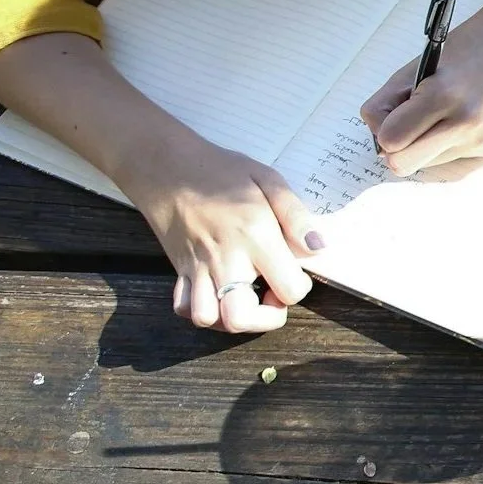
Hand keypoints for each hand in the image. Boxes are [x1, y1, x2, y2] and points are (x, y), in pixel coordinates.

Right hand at [119, 129, 322, 333]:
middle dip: (264, 320)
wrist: (165, 164)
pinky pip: (184, 307)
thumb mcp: (268, 179)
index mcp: (255, 236)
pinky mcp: (179, 269)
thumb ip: (296, 216)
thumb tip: (317, 248)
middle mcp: (224, 257)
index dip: (298, 288)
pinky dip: (201, 310)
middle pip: (240, 318)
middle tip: (270, 295)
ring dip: (231, 318)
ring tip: (244, 296)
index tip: (294, 273)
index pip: (289, 289)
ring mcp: (197, 266)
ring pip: (208, 318)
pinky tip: (218, 294)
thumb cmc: (220, 170)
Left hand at [359, 0, 482, 176]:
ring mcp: (480, 140)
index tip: (389, 115)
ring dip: (421, 145)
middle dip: (396, 147)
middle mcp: (465, 124)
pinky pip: (447, 160)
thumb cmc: (463, 49)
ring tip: (438, 115)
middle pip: (403, 164)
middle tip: (404, 124)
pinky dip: (442, 144)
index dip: (381, 129)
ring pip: (425, 165)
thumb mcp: (415, 67)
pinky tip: (456, 120)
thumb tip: (380, 141)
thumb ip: (387, 103)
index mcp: (443, 96)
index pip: (390, 139)